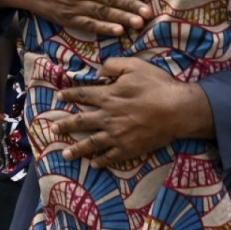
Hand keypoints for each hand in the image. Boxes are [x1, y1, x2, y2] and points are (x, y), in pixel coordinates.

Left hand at [54, 57, 206, 165]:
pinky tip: (94, 164)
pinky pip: (110, 157)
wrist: (177, 110)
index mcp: (107, 96)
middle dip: (65, 125)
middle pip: (80, 121)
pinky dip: (101, 161)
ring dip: (76, 149)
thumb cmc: (157, 85)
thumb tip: (98, 72)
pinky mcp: (128, 149)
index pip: (82, 95)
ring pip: (91, 143)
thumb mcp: (134, 66)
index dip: (69, 95)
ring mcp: (117, 135)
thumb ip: (113, 66)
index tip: (58, 97)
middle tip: (53, 129)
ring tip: (65, 154)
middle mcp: (107, 117)